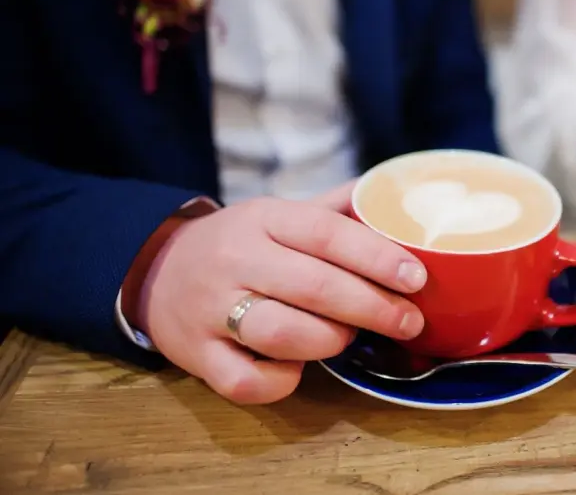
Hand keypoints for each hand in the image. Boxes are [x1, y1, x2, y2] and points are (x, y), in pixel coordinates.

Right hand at [136, 182, 428, 404]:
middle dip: (374, 308)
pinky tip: (298, 368)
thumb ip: (334, 209)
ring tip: (351, 337)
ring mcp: (211, 310)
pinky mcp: (196, 356)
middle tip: (410, 321)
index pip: (328, 234)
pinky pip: (247, 381)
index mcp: (263, 218)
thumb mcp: (278, 214)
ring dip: (331, 341)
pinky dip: (282, 381)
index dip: (378, 257)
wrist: (156, 269)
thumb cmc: (240, 243)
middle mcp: (236, 260)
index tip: (417, 278)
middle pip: (315, 287)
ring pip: (284, 334)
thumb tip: (393, 195)